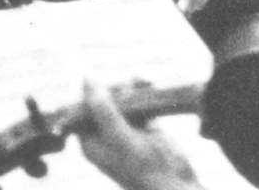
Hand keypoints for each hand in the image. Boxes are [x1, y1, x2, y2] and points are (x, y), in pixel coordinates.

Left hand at [78, 82, 206, 189]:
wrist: (177, 184)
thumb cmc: (145, 168)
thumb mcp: (119, 138)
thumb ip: (103, 110)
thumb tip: (87, 78)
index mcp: (91, 141)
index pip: (82, 109)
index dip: (92, 93)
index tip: (107, 84)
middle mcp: (105, 134)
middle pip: (103, 101)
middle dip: (116, 89)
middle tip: (130, 87)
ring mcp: (125, 129)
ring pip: (123, 100)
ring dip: (132, 87)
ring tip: (144, 80)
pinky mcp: (144, 126)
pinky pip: (140, 103)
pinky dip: (145, 92)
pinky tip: (151, 83)